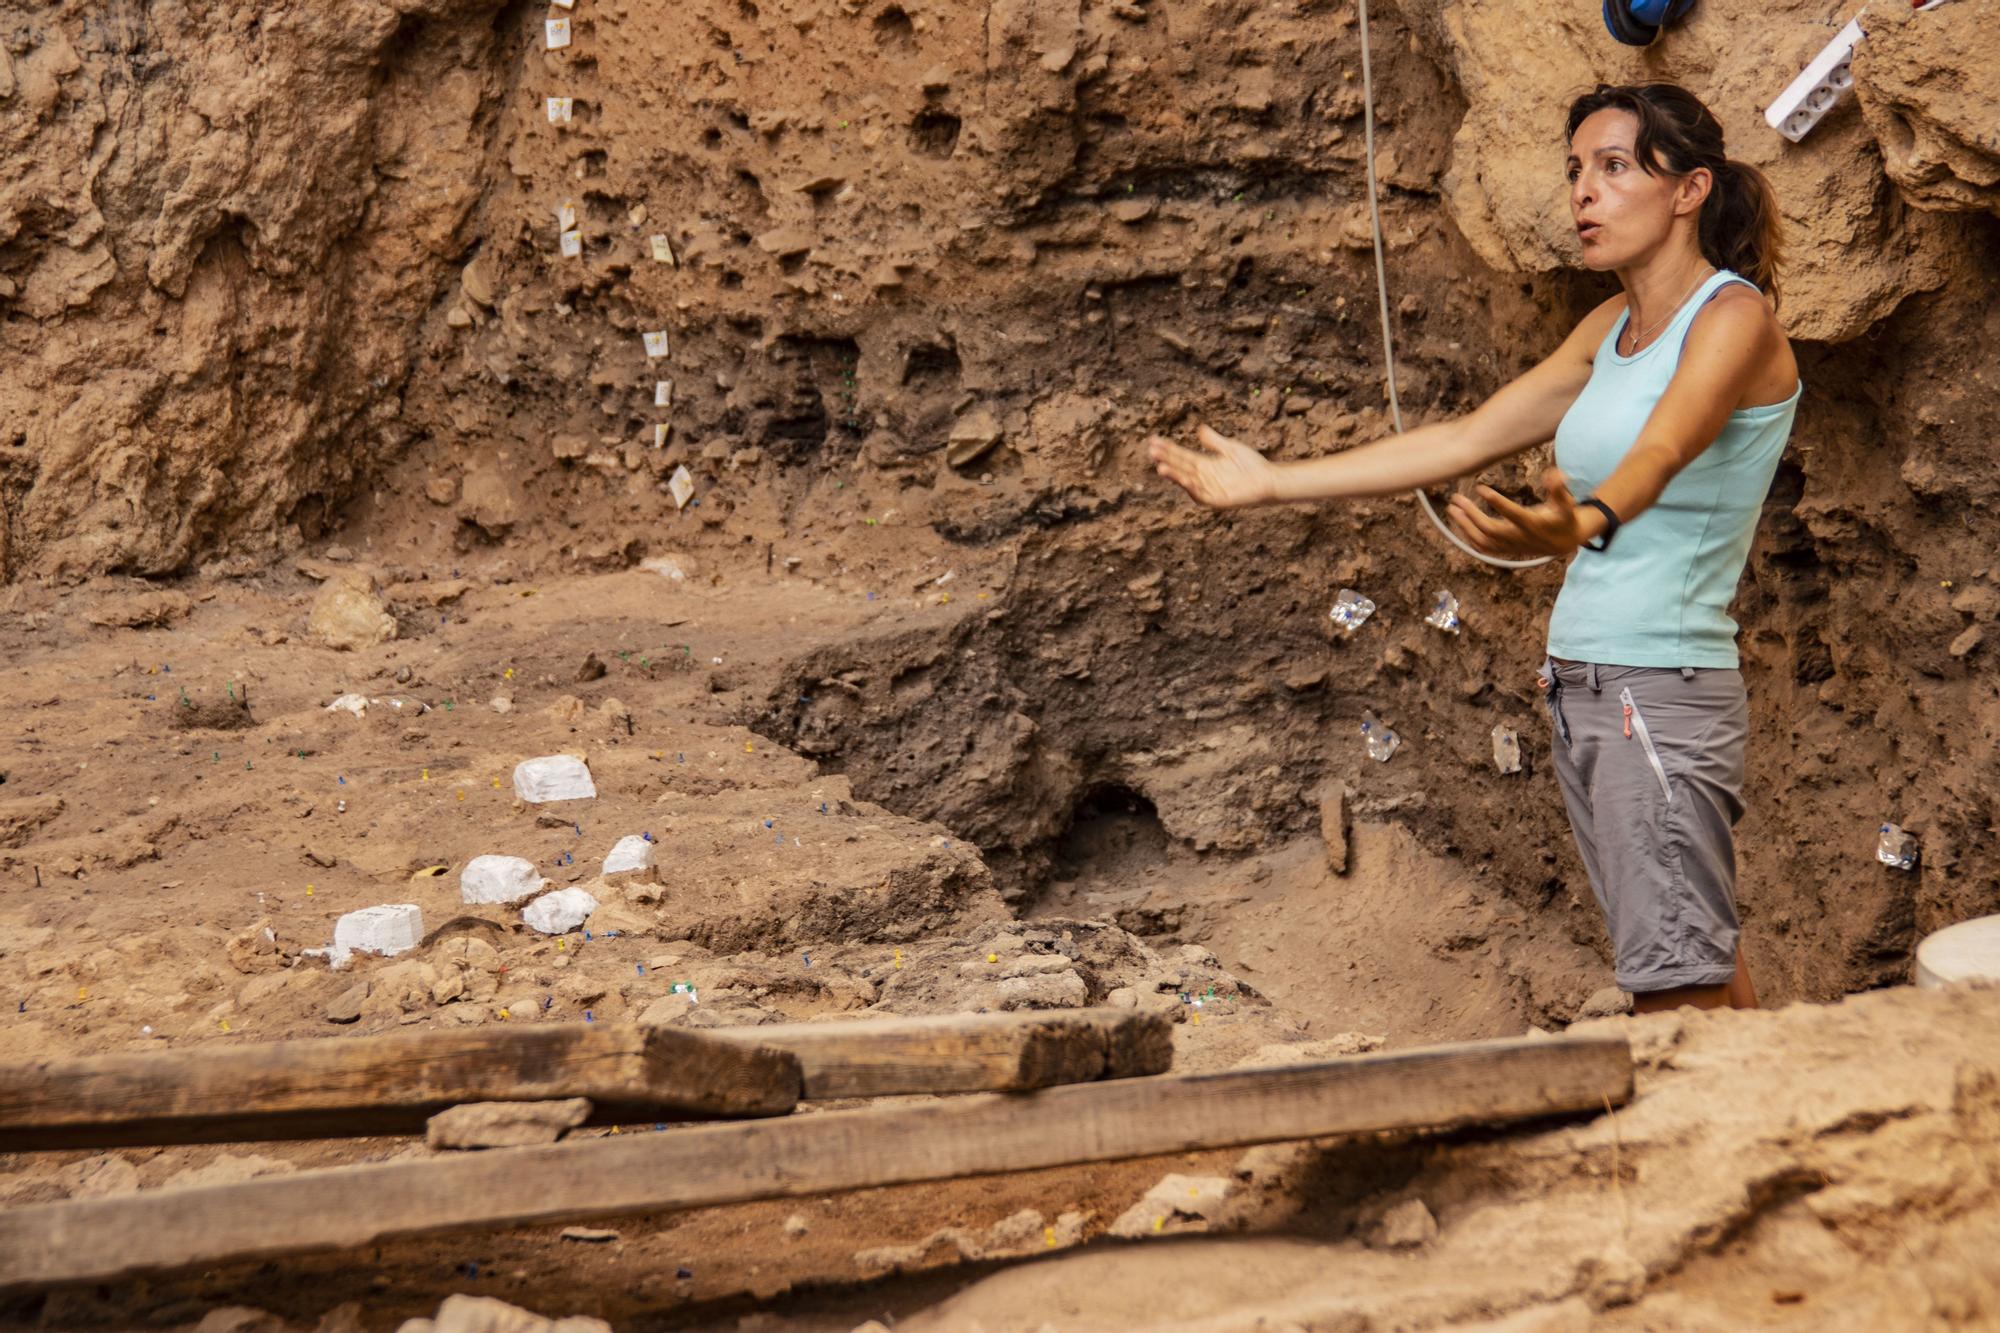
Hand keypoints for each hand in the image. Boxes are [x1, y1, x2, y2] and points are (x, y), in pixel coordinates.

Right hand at [1145, 424, 1278, 509]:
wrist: (1269, 480)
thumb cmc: (1251, 465)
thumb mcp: (1230, 448)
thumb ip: (1214, 441)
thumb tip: (1199, 429)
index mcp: (1204, 465)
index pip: (1181, 456)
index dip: (1168, 449)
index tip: (1153, 441)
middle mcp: (1203, 478)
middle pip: (1180, 467)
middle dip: (1166, 459)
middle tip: (1151, 450)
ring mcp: (1209, 490)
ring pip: (1187, 482)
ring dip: (1174, 476)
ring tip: (1160, 467)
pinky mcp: (1218, 501)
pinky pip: (1201, 496)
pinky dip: (1192, 488)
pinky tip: (1185, 478)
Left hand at [1445, 469, 1591, 558]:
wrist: (1563, 543)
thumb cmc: (1564, 518)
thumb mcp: (1566, 504)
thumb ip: (1559, 489)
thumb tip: (1554, 473)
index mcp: (1533, 525)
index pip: (1512, 514)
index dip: (1496, 501)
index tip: (1479, 488)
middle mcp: (1519, 538)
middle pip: (1490, 530)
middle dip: (1471, 515)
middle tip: (1456, 499)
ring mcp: (1510, 546)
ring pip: (1482, 541)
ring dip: (1465, 526)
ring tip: (1452, 509)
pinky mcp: (1505, 550)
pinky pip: (1483, 548)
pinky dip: (1469, 537)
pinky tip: (1459, 522)